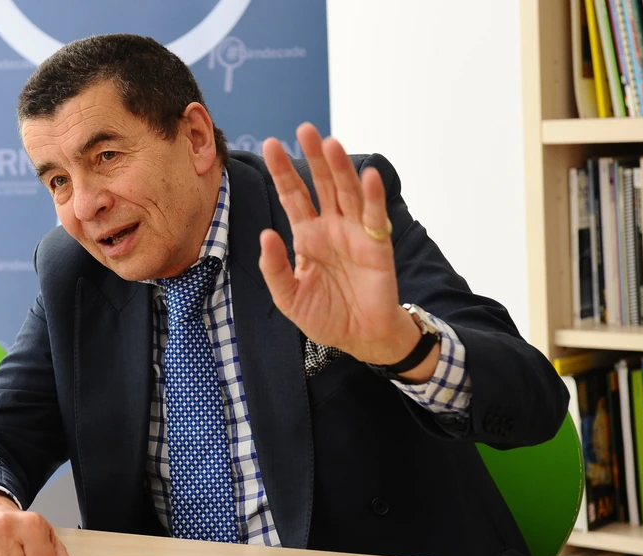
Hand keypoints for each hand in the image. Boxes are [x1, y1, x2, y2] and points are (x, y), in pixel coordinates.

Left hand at [259, 123, 434, 376]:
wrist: (360, 339)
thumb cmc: (325, 317)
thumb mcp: (289, 296)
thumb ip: (274, 268)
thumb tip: (266, 235)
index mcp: (307, 236)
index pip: (293, 196)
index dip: (283, 172)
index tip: (270, 144)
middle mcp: (331, 228)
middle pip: (321, 185)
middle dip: (313, 158)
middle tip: (304, 129)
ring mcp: (355, 234)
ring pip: (347, 194)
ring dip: (340, 169)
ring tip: (331, 143)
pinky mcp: (377, 246)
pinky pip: (374, 218)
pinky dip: (372, 197)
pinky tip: (367, 176)